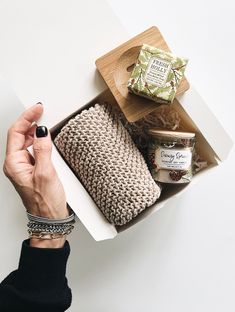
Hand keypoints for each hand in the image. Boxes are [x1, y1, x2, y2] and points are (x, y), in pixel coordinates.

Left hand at [3, 103, 68, 247]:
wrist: (50, 219)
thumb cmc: (45, 202)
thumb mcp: (46, 173)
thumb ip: (42, 149)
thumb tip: (41, 131)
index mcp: (14, 164)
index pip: (16, 133)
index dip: (26, 118)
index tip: (37, 108)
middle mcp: (16, 164)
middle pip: (18, 135)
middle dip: (29, 122)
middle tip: (41, 111)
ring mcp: (24, 167)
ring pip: (25, 142)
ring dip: (34, 131)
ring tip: (45, 122)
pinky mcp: (32, 170)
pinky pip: (33, 150)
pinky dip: (39, 142)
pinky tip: (46, 139)